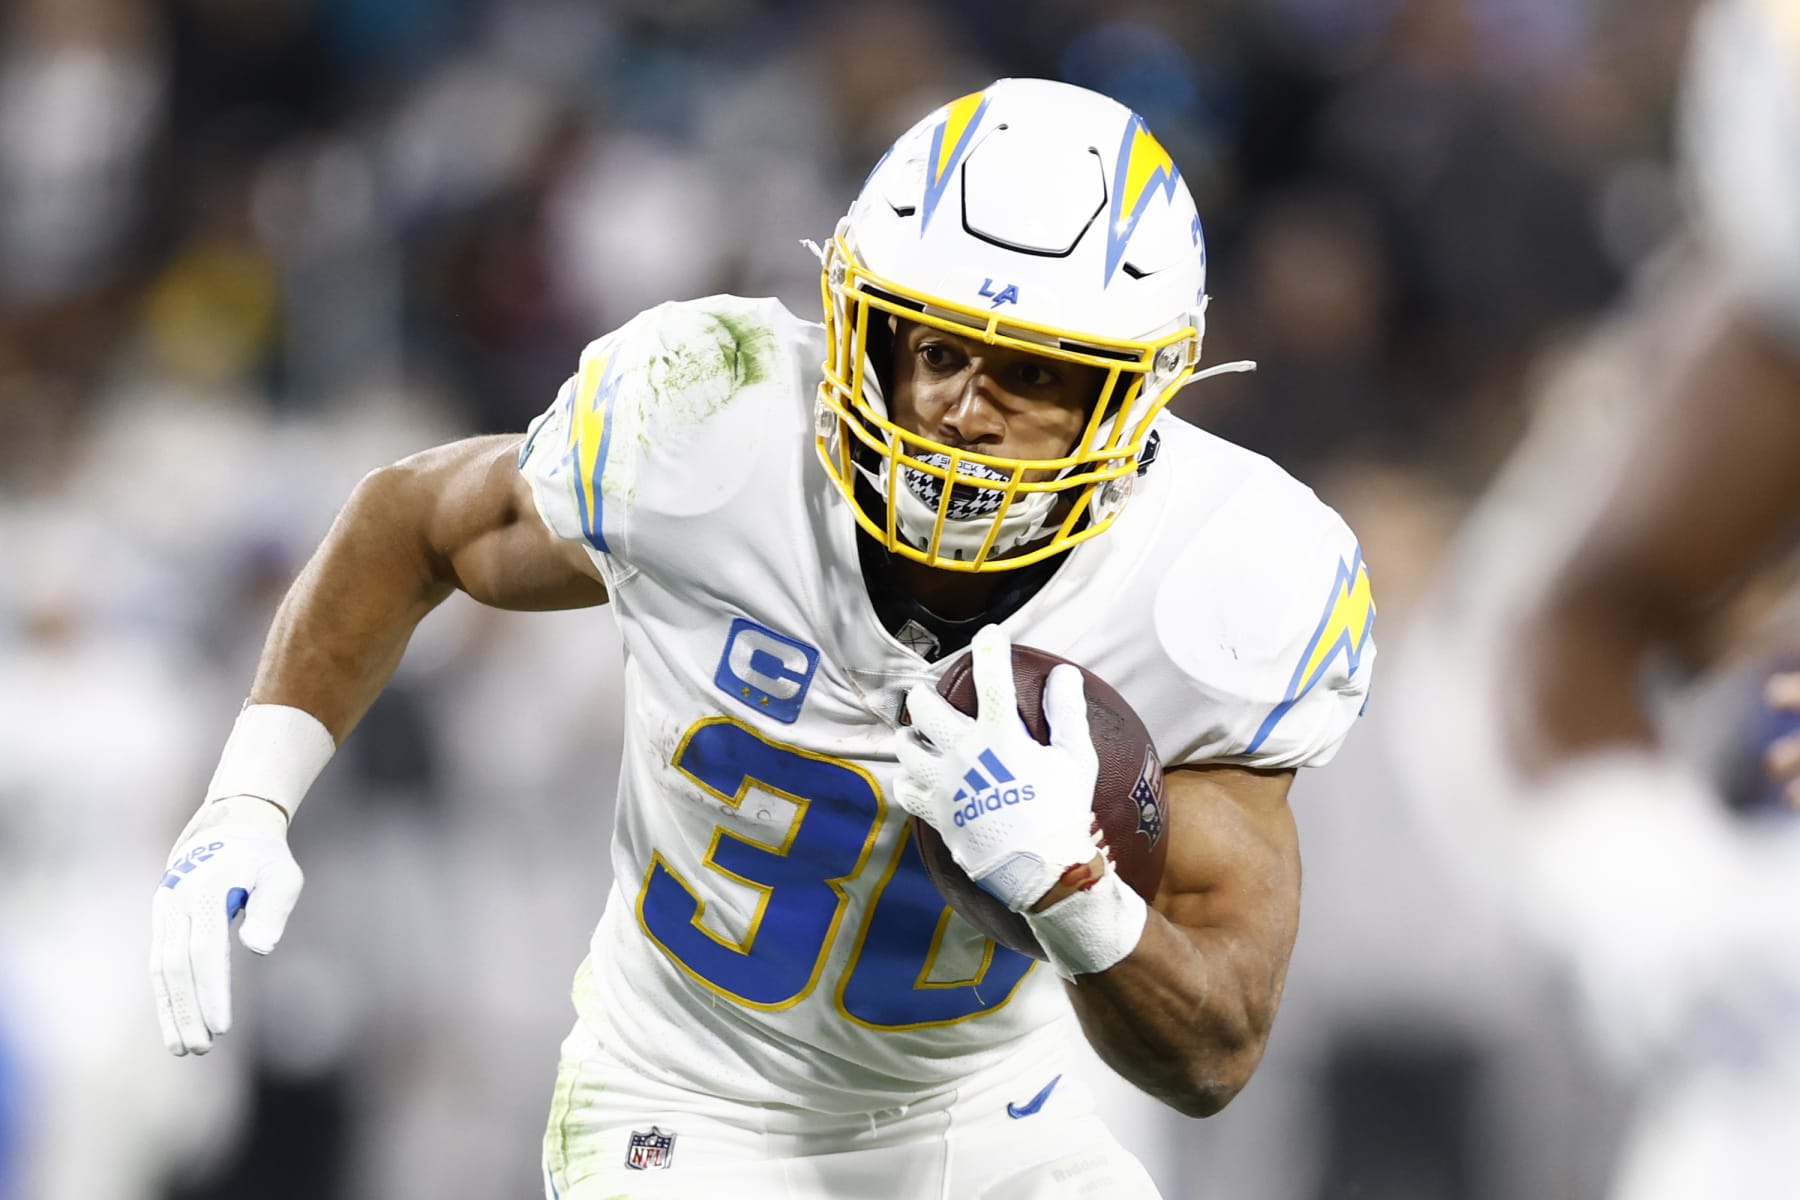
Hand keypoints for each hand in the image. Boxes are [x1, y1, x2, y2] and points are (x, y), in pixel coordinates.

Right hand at [150, 795, 303, 1054]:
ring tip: (184, 1049)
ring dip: (171, 1011)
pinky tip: (174, 1027)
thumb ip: (272, 908)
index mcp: (206, 889)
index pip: (206, 948)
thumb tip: (259, 947)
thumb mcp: (282, 874)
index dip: (211, 989)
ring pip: (160, 969)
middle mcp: (176, 901)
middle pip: (175, 965)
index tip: (222, 1026)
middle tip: (201, 1049)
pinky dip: (166, 997)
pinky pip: (159, 965)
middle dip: (186, 1010)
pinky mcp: (162, 923)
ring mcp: (164, 912)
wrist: (229, 829)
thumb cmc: (263, 858)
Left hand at [895, 625, 1100, 911]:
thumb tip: (1064, 673)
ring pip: (905, 748)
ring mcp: (945, 785)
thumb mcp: (1076, 759)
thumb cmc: (1064, 812)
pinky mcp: (936, 814)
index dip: (990, 649)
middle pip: (924, 708)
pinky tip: (917, 778)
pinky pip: (906, 790)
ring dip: (910, 736)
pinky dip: (908, 781)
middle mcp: (964, 754)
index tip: (991, 633)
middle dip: (923, 695)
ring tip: (916, 736)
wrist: (1042, 871)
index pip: (991, 679)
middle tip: (929, 696)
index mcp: (1001, 736)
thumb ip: (1067, 712)